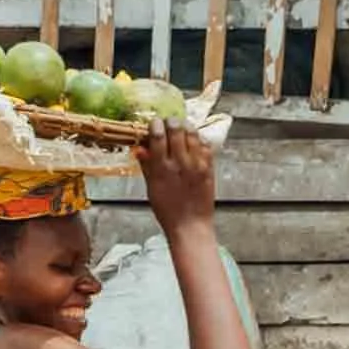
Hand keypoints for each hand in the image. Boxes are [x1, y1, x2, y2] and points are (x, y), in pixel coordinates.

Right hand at [136, 119, 216, 235]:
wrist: (190, 226)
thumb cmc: (167, 211)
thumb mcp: (151, 189)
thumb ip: (147, 166)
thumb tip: (140, 148)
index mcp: (162, 168)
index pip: (158, 136)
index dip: (155, 125)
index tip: (154, 123)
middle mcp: (180, 162)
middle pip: (177, 128)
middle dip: (171, 122)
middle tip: (168, 124)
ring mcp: (196, 163)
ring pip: (192, 133)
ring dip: (185, 128)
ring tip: (181, 130)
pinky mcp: (209, 167)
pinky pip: (205, 145)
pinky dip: (198, 140)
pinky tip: (194, 144)